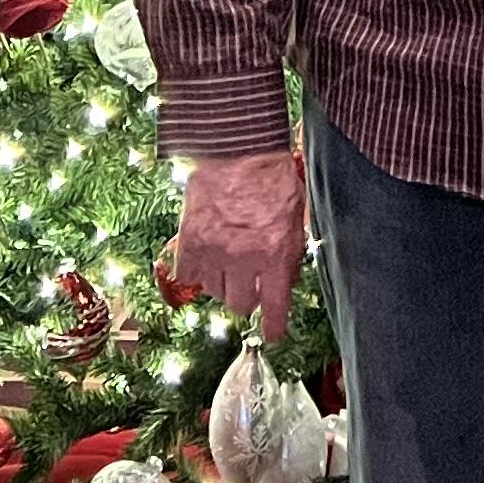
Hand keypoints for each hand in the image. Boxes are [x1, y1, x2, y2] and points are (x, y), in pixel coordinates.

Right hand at [166, 151, 307, 340]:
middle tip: (248, 281)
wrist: (238, 146)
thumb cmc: (273, 176)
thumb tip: (285, 280)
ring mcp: (214, 252)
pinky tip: (205, 255)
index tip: (273, 335)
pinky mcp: (190, 241)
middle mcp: (244, 259)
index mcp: (276, 253)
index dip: (274, 327)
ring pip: (215, 292)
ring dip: (223, 283)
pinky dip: (196, 270)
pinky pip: (189, 276)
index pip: (274, 307)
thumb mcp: (295, 216)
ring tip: (227, 260)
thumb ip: (289, 252)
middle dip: (247, 296)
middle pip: (241, 304)